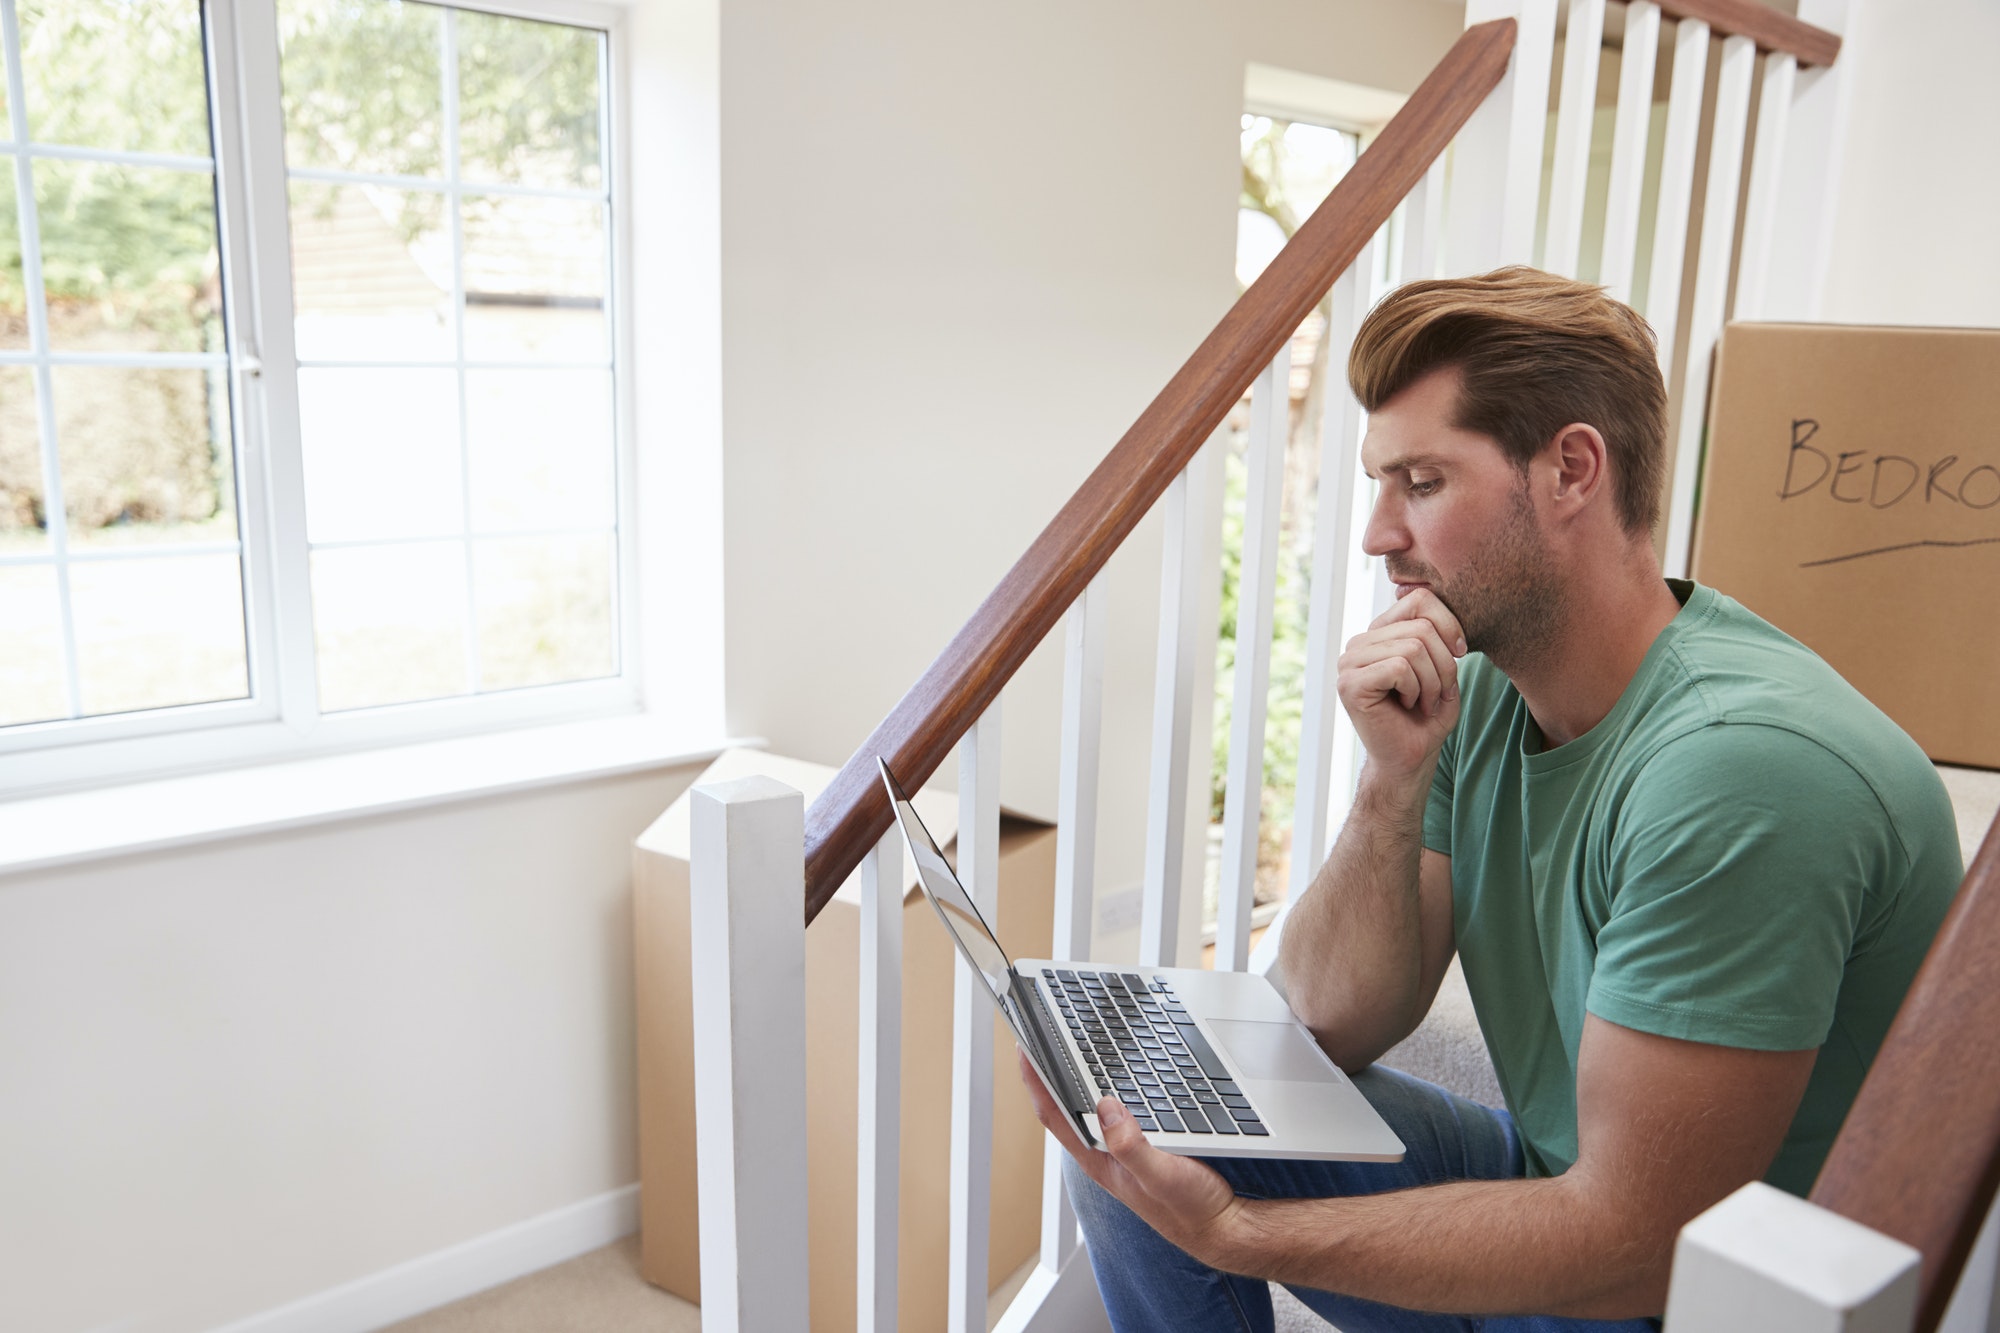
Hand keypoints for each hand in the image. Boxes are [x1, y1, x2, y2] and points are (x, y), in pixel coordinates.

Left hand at [1017, 1051, 1247, 1266]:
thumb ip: (1132, 1147)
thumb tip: (1105, 1107)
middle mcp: (1105, 1151)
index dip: (1035, 1078)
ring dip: (1077, 1073)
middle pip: (1065, 1103)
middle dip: (1050, 1068)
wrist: (1224, 1226)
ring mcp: (1123, 1146)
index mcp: (1099, 1159)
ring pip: (1090, 1102)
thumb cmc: (1191, 1210)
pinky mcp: (1145, 1140)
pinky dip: (1110, 1081)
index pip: (1054, 1112)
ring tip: (1066, 1044)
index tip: (1023, 1045)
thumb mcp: (1163, 1177)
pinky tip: (1114, 1068)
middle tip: (1040, 1033)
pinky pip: (1118, 1104)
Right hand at [1335, 587, 1465, 782]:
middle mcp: (1359, 643)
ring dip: (1432, 681)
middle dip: (1444, 664)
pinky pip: (1399, 667)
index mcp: (1379, 633)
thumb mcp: (1441, 667)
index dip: (1448, 623)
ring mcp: (1349, 662)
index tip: (1460, 652)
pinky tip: (1408, 706)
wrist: (1410, 759)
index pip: (1419, 599)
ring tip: (1423, 701)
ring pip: (1413, 647)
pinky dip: (1415, 690)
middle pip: (1421, 626)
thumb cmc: (1426, 717)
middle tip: (1438, 693)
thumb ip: (1435, 633)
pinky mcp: (1350, 683)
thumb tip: (1432, 599)